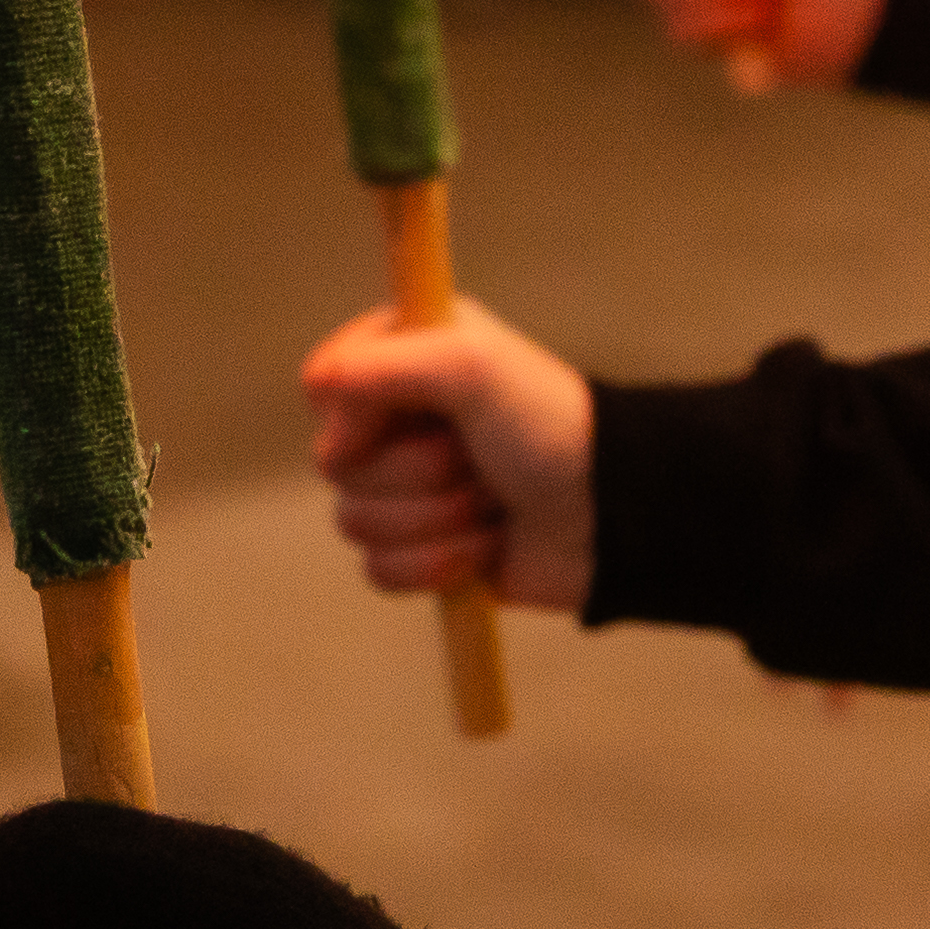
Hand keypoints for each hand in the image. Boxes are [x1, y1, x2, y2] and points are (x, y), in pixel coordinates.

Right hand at [303, 298, 594, 613]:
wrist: (611, 517)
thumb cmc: (550, 428)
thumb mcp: (472, 365)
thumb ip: (383, 363)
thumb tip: (318, 394)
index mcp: (407, 357)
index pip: (324, 383)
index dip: (354, 413)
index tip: (408, 415)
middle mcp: (399, 419)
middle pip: (335, 463)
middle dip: (415, 474)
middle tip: (476, 459)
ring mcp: (407, 489)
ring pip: (356, 522)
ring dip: (435, 520)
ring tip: (493, 503)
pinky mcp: (420, 549)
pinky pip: (380, 571)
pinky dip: (436, 565)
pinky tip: (485, 548)